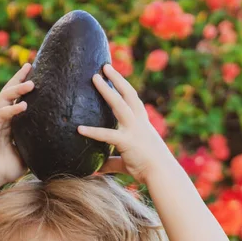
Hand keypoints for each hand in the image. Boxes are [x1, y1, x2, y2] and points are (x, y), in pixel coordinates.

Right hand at [0, 63, 34, 187]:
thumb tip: (59, 146)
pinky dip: (12, 110)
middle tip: (30, 65)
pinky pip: (1, 114)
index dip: (26, 87)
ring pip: (5, 98)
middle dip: (20, 78)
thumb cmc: (5, 168)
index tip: (39, 75)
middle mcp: (1, 116)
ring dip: (17, 89)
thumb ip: (38, 146)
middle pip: (11, 92)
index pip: (19, 99)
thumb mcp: (28, 155)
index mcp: (10, 121)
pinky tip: (23, 105)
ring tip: (30, 83)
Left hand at [78, 64, 173, 180]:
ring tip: (95, 77)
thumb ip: (112, 162)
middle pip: (128, 94)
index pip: (133, 100)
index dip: (124, 86)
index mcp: (142, 124)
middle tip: (104, 66)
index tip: (115, 76)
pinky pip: (107, 135)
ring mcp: (134, 130)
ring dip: (107, 90)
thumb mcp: (128, 162)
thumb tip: (97, 168)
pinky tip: (79, 129)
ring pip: (119, 104)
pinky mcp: (127, 142)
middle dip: (116, 79)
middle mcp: (139, 122)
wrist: (162, 174)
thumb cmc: (148, 168)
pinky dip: (92, 131)